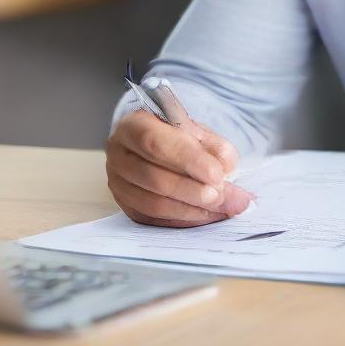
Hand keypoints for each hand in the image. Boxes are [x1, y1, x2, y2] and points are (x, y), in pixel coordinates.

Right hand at [106, 109, 252, 226]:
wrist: (158, 145)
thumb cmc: (177, 135)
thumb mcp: (197, 130)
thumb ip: (213, 145)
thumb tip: (226, 166)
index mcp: (133, 125)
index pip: (156, 143)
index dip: (188, 161)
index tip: (217, 175)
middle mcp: (119, 154)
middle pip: (153, 177)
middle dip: (192, 190)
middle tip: (221, 196)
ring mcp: (118, 183)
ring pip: (152, 203)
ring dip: (190, 209)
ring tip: (220, 207)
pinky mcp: (126, 205)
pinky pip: (153, 219)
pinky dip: (183, 219)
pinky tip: (205, 216)